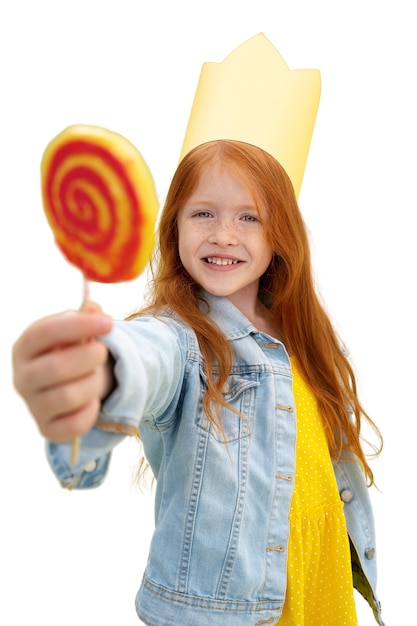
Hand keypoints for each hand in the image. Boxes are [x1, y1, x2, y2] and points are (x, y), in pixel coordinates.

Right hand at [12, 303, 112, 441]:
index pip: (46, 332)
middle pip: (57, 367)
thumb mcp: (77, 330)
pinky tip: (92, 400)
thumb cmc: (72, 351)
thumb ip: (87, 318)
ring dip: (94, 383)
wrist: (70, 383)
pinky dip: (91, 411)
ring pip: (68, 397)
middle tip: (102, 352)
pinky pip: (74, 425)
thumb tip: (95, 310)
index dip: (80, 326)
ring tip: (97, 376)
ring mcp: (32, 405)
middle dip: (90, 357)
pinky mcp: (46, 429)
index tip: (108, 323)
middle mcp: (22, 377)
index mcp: (25, 347)